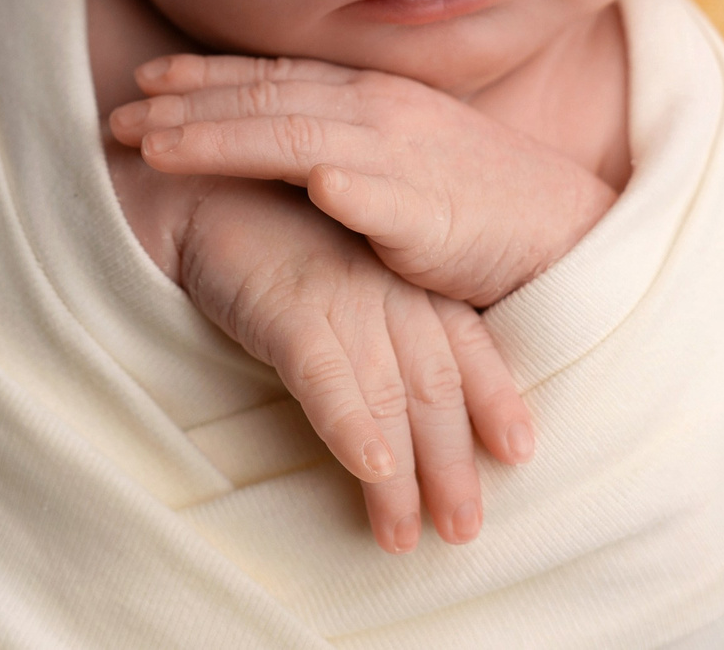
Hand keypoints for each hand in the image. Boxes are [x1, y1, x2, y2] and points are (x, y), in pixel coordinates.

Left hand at [111, 54, 616, 308]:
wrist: (563, 232)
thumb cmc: (473, 201)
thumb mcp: (397, 154)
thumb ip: (338, 141)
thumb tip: (276, 147)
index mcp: (371, 97)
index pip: (274, 75)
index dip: (206, 74)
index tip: (146, 77)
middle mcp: (380, 113)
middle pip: (266, 99)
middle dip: (185, 105)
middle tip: (116, 113)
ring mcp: (404, 160)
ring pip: (295, 138)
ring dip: (221, 139)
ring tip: (157, 149)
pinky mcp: (428, 216)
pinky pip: (376, 195)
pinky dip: (337, 183)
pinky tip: (304, 183)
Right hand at [174, 178, 534, 551]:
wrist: (202, 186)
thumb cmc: (278, 243)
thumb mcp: (350, 281)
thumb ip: (387, 331)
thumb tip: (414, 415)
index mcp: (409, 281)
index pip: (468, 346)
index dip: (496, 400)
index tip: (521, 454)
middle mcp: (387, 290)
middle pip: (436, 385)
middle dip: (453, 463)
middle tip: (463, 532)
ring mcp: (340, 296)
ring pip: (388, 394)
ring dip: (403, 474)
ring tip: (405, 537)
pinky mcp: (287, 306)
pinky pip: (326, 374)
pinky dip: (351, 423)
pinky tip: (369, 468)